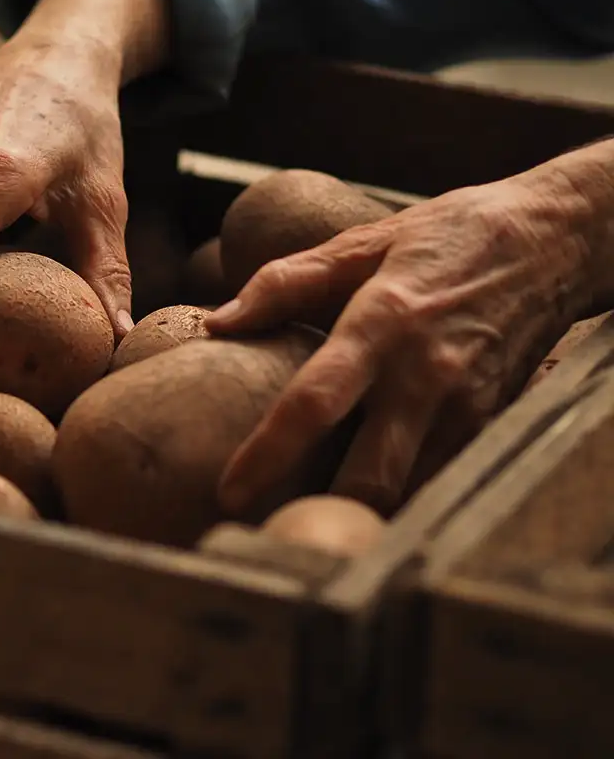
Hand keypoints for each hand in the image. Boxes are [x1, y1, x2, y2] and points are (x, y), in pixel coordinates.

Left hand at [205, 176, 595, 514]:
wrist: (551, 241)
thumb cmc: (443, 239)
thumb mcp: (359, 243)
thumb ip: (280, 284)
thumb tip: (215, 323)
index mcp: (381, 325)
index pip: (314, 403)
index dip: (269, 454)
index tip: (230, 492)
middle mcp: (425, 376)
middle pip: (370, 477)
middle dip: (323, 513)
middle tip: (272, 528)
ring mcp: (465, 406)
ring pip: (410, 491)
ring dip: (363, 514)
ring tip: (313, 523)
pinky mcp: (492, 422)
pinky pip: (440, 478)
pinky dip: (404, 496)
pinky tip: (368, 498)